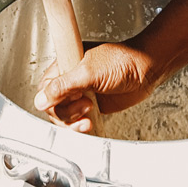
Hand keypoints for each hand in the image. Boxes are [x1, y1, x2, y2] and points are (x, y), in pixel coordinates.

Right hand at [34, 40, 157, 133]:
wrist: (146, 70)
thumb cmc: (123, 60)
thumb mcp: (89, 72)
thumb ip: (64, 86)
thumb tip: (41, 99)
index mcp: (67, 64)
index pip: (46, 87)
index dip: (51, 99)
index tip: (61, 104)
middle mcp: (72, 79)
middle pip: (53, 105)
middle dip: (65, 111)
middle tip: (82, 106)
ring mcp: (82, 93)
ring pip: (64, 115)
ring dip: (73, 120)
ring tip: (88, 112)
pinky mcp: (92, 105)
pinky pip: (78, 120)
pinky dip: (80, 126)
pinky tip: (89, 122)